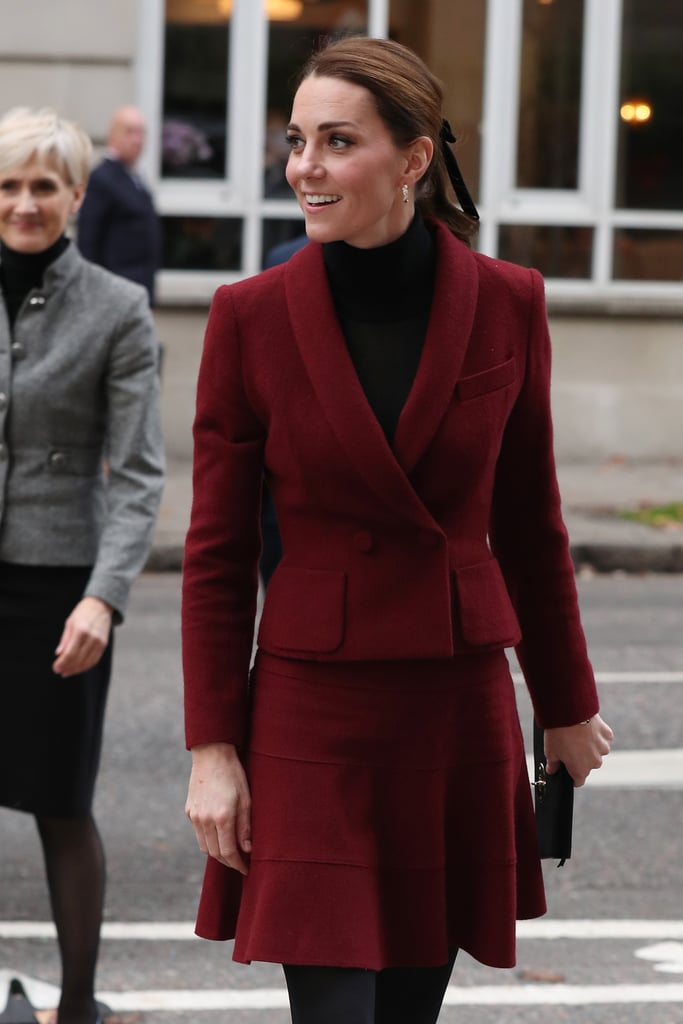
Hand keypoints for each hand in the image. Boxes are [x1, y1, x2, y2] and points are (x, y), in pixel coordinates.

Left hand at [53, 596, 112, 676]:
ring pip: (87, 662)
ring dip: (76, 669)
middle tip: (59, 671)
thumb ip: (65, 640)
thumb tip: (58, 654)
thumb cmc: (83, 612)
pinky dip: (85, 666)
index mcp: (81, 631)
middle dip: (67, 667)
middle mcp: (91, 637)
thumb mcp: (69, 623)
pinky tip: (78, 668)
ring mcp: (99, 642)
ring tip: (67, 672)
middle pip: (78, 659)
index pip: (70, 653)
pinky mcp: (104, 644)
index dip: (62, 663)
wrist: (101, 605)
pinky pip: (94, 660)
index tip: (55, 668)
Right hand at [185, 743, 251, 873]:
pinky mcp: (189, 811)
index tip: (247, 869)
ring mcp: (194, 816)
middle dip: (229, 862)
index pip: (228, 852)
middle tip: (241, 863)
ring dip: (217, 854)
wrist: (212, 754)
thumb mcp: (246, 799)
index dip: (238, 864)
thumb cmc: (234, 774)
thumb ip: (245, 827)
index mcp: (222, 817)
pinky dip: (209, 840)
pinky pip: (198, 834)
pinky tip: (219, 836)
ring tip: (231, 853)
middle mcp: (205, 820)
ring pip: (205, 846)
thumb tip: (247, 849)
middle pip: (215, 853)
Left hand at [544, 713, 613, 787]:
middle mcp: (595, 763)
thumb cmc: (558, 733)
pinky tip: (587, 728)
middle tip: (570, 746)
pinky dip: (597, 736)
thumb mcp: (550, 751)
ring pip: (597, 752)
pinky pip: (603, 739)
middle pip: (588, 765)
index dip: (572, 776)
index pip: (578, 781)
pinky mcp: (608, 736)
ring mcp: (603, 749)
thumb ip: (552, 764)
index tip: (568, 769)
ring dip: (591, 747)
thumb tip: (552, 770)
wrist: (569, 712)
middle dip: (581, 759)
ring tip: (578, 735)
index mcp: (580, 770)